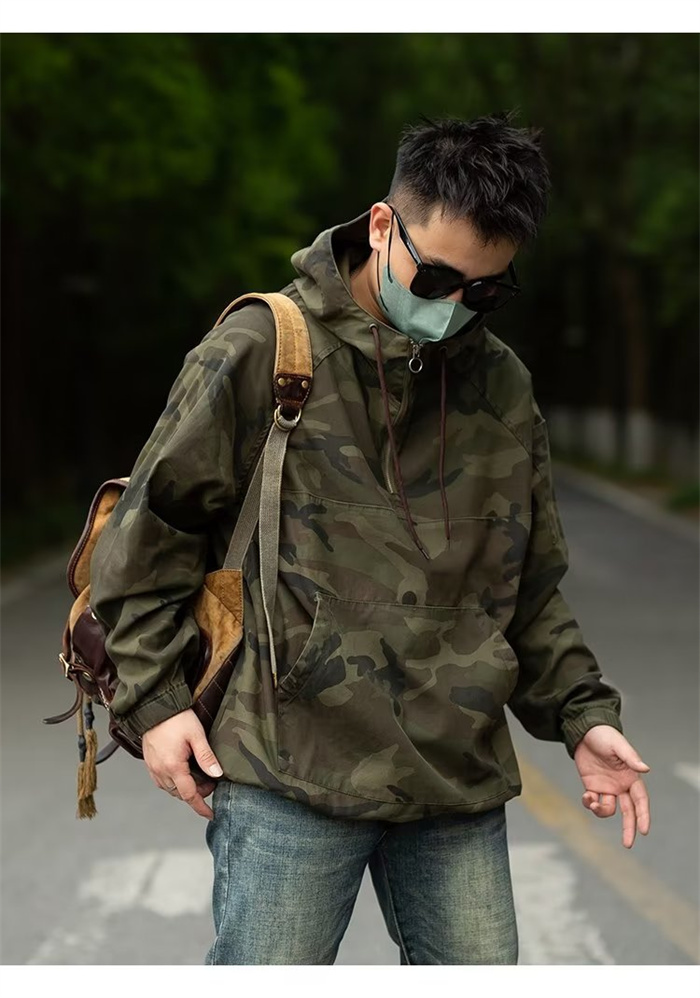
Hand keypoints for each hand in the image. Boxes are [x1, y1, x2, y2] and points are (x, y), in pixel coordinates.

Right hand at [142, 708, 222, 818]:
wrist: (155, 705)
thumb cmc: (176, 718)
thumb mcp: (197, 735)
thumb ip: (207, 756)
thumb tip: (217, 774)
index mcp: (173, 767)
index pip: (189, 795)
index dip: (201, 807)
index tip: (211, 814)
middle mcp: (160, 771)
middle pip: (180, 794)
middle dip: (197, 793)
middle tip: (211, 782)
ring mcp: (153, 768)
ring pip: (170, 789)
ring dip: (185, 788)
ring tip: (199, 776)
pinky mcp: (149, 762)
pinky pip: (162, 781)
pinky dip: (174, 782)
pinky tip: (183, 772)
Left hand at [574, 724, 650, 848]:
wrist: (585, 731)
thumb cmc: (605, 736)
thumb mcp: (618, 745)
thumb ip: (631, 758)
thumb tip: (646, 769)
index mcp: (631, 778)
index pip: (640, 800)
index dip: (643, 815)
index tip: (644, 830)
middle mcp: (621, 786)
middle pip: (628, 812)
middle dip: (629, 828)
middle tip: (628, 844)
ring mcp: (607, 787)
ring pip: (609, 809)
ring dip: (601, 811)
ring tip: (591, 801)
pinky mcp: (592, 786)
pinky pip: (593, 802)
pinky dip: (589, 803)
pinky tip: (585, 797)